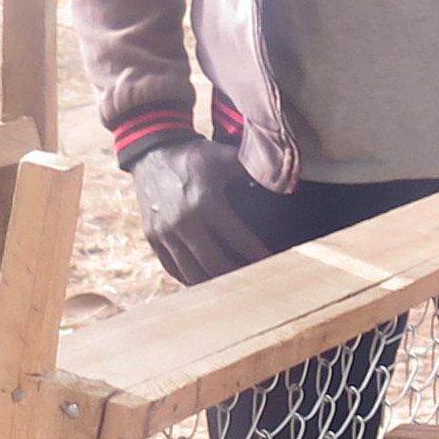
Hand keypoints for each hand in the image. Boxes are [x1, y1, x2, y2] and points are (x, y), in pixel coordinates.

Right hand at [129, 137, 272, 286]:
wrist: (152, 152)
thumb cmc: (193, 155)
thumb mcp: (223, 156)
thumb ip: (253, 167)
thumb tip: (287, 181)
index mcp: (205, 202)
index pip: (237, 238)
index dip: (256, 254)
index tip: (272, 264)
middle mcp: (183, 221)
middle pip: (214, 263)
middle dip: (236, 276)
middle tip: (255, 282)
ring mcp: (164, 232)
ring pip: (191, 271)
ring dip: (213, 283)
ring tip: (232, 286)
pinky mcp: (152, 237)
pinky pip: (172, 267)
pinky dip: (189, 277)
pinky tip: (206, 280)